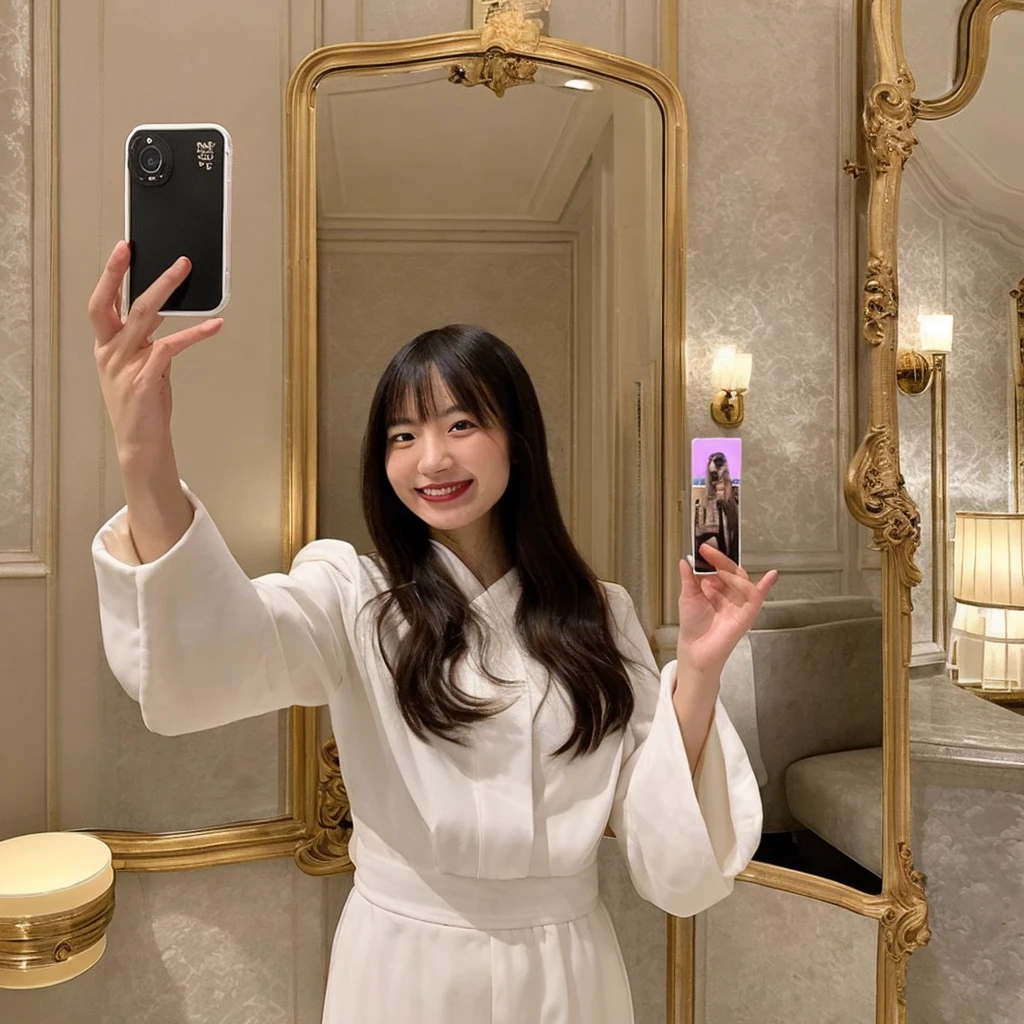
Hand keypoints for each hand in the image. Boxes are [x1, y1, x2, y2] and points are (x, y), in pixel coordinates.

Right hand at [89, 241, 222, 461]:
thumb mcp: (137, 365)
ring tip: (187, 273)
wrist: (139, 442)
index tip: (122, 250)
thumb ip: (145, 340)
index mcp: (105, 346)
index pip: (101, 303)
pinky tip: (213, 326)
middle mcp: (111, 352)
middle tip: (150, 252)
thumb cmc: (141, 404)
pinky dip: (194, 333)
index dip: (110, 275)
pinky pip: (170, 348)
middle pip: (121, 304)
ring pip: (146, 317)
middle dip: (133, 274)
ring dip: (169, 291)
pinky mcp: (145, 380)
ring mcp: (126, 366)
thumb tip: (164, 311)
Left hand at [676, 544, 777, 681]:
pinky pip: (757, 598)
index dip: (714, 556)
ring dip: (730, 573)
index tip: (703, 546)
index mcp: (717, 586)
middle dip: (720, 560)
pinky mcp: (746, 614)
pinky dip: (765, 586)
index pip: (720, 566)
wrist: (695, 648)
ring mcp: (739, 602)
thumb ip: (689, 577)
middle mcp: (729, 592)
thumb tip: (686, 559)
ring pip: (742, 581)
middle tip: (708, 550)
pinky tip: (771, 576)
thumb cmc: (693, 624)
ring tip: (717, 570)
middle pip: (731, 570)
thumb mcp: (688, 595)